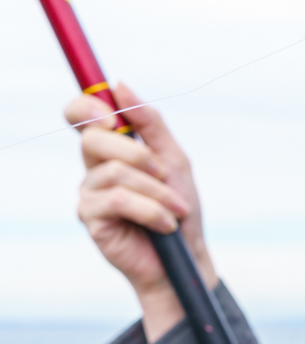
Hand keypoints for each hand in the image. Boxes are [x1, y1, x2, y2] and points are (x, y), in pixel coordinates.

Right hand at [65, 83, 217, 340]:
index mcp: (113, 149)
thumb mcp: (175, 161)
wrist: (185, 258)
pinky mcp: (90, 217)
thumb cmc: (180, 209)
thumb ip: (151, 125)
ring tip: (175, 209)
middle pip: (96, 139)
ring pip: (115, 172)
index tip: (111, 115)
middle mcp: (94, 167)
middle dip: (139, 153)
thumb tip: (120, 86)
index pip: (81, 115)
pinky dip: (151, 210)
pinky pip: (118, 200)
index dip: (86, 107)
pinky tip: (165, 225)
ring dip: (156, 191)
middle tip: (165, 174)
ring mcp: (89, 192)